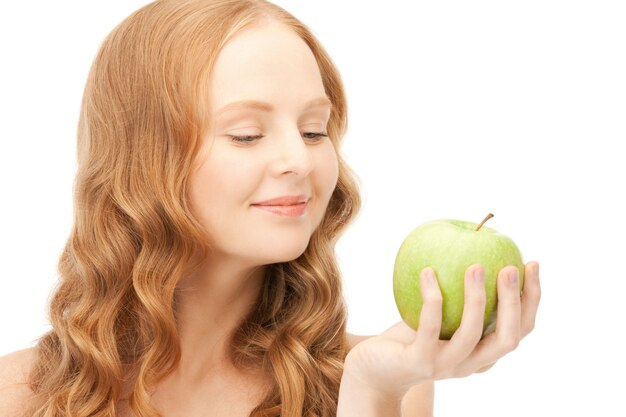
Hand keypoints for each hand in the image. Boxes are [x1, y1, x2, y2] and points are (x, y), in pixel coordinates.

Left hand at [342, 262, 540, 396]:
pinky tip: (427, 272)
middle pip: (508, 338)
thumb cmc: (408, 336)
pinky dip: (433, 298)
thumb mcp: (439, 315)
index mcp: (483, 353)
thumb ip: (457, 294)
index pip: (520, 329)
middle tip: (511, 266)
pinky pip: (430, 327)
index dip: (531, 298)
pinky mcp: (419, 362)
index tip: (530, 263)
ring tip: (476, 266)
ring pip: (472, 333)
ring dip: (478, 298)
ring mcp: (445, 366)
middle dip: (515, 302)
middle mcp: (471, 364)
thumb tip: (473, 246)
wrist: (374, 368)